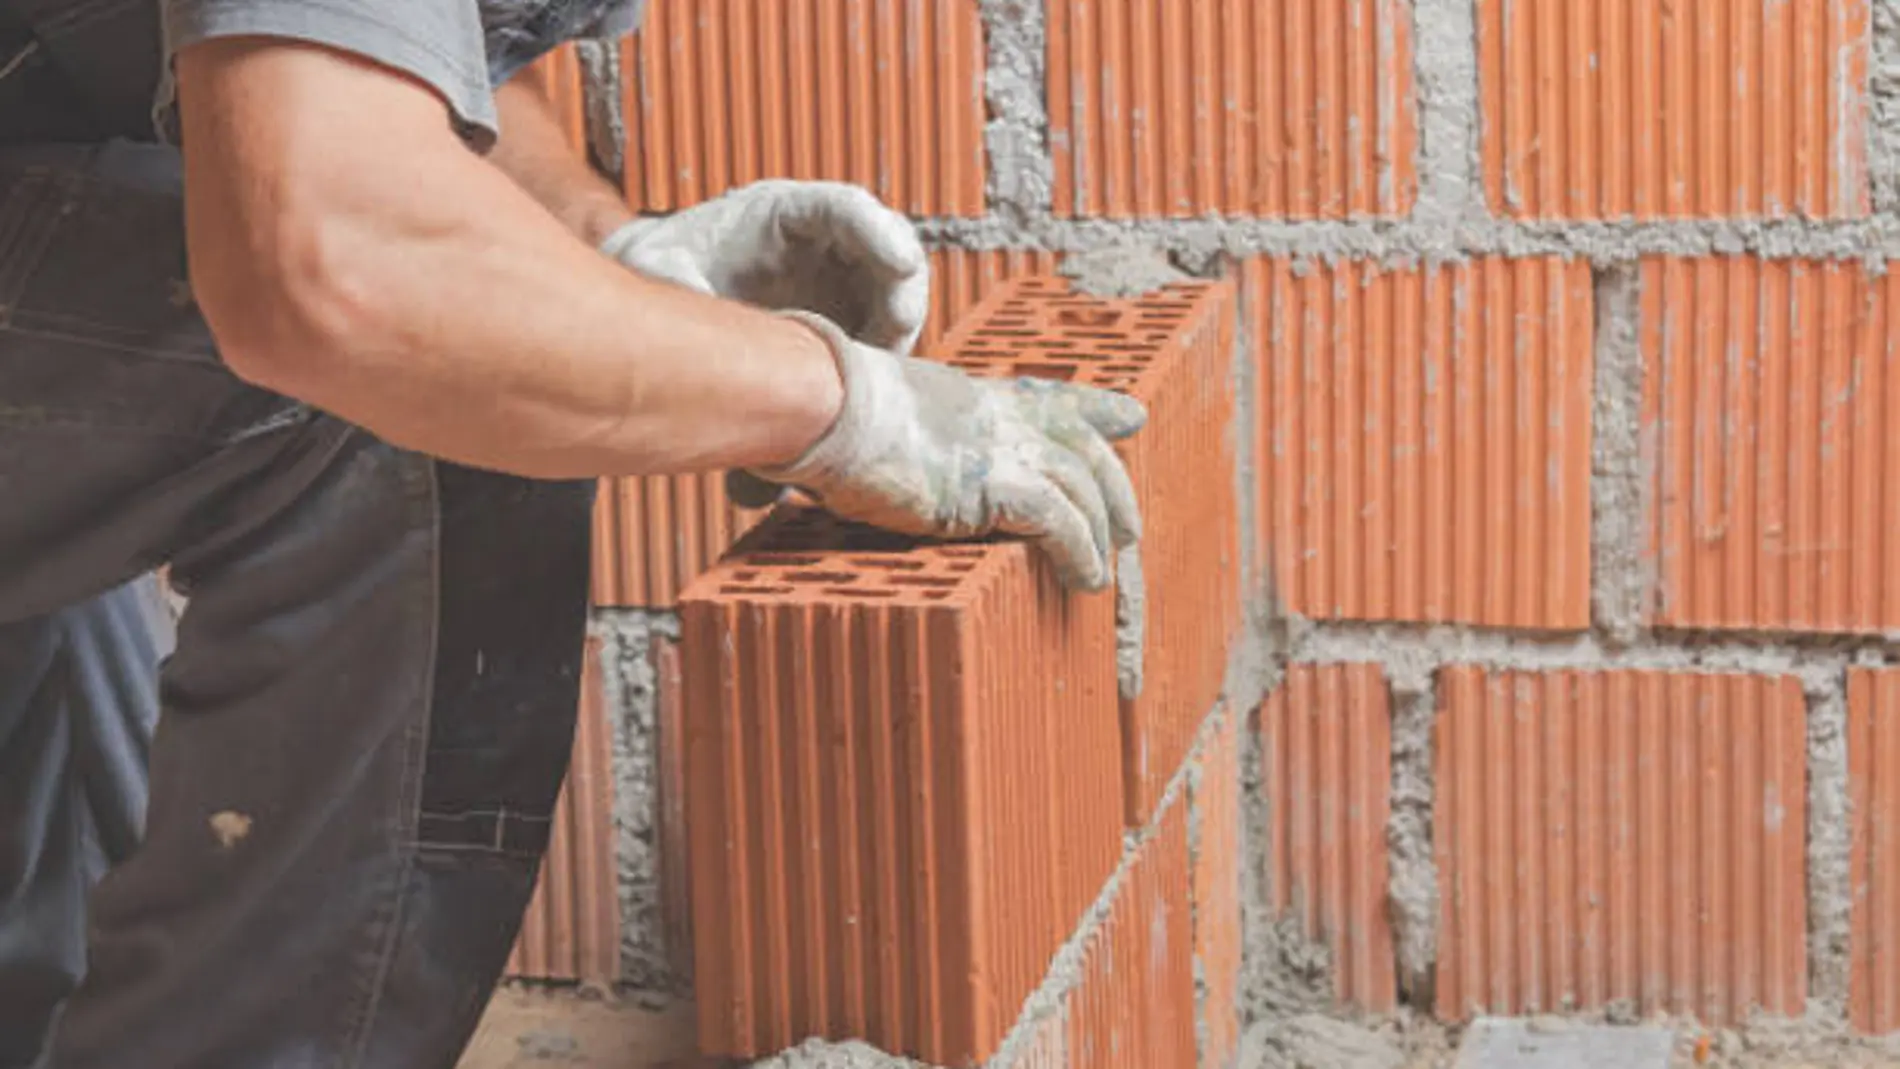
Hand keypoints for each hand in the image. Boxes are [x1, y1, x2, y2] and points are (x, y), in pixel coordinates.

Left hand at [599, 179, 929, 353]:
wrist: (662, 283)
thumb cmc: (664, 264)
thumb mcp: (660, 270)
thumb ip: (678, 284)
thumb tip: (690, 320)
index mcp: (779, 210)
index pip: (844, 208)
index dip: (879, 231)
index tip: (901, 263)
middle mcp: (819, 237)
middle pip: (887, 245)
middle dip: (903, 284)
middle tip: (901, 326)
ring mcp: (837, 274)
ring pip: (893, 288)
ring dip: (899, 323)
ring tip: (880, 361)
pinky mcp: (844, 312)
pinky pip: (882, 326)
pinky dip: (884, 350)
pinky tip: (864, 378)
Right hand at [747, 312, 1145, 591]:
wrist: (823, 403)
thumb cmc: (819, 413)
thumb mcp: (861, 421)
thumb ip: (869, 444)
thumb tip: (795, 480)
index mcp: (970, 396)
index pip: (1048, 398)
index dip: (1095, 409)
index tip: (1130, 417)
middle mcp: (996, 417)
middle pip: (1081, 446)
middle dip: (1113, 487)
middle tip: (1129, 527)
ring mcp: (1000, 447)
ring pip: (1081, 488)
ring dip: (1100, 534)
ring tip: (1103, 574)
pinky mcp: (995, 485)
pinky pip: (1060, 523)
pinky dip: (1080, 554)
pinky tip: (1084, 581)